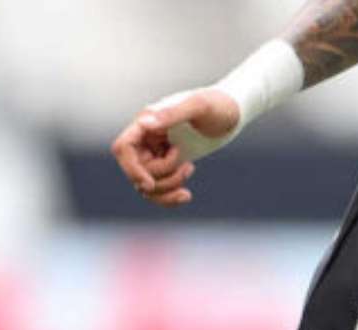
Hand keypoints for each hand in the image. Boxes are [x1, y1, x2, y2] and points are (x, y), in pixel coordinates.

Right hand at [110, 89, 239, 206]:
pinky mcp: (169, 163)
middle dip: (161, 178)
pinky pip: (159, 188)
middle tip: (188, 166)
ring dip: (168, 188)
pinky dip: (169, 196)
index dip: (132, 169)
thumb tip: (144, 124)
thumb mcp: (199, 106)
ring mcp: (157, 151)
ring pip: (147, 184)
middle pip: (137, 171)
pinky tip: (186, 195)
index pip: (123, 148)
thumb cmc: (218, 105)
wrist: (234, 113)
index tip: (150, 184)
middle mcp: (147, 137)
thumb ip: (171, 114)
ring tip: (190, 168)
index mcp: (148, 121)